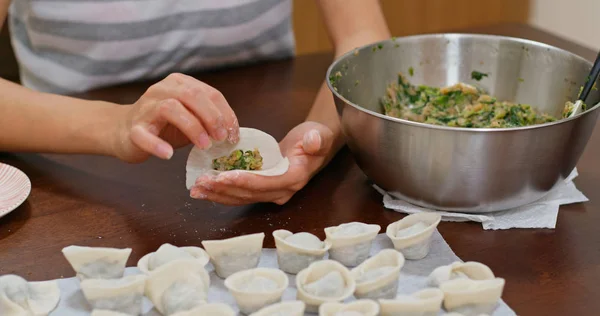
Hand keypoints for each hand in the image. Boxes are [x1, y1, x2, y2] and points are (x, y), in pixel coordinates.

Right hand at [112, 73, 238, 162]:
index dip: (226, 114)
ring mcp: (145, 108)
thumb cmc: (164, 125)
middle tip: (221, 139)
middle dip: (212, 117)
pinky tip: (168, 155)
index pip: (210, 93)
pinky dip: (157, 145)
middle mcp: (162, 90)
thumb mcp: (191, 117)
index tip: (234, 134)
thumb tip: (233, 132)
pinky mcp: (133, 128)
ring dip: (192, 127)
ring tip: (204, 146)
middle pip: (191, 96)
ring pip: (171, 108)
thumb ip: (208, 119)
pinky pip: (144, 135)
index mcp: (180, 83)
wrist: (123, 131)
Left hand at [190, 121, 333, 204]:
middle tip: (202, 182)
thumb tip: (313, 141)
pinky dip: (222, 193)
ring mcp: (272, 193)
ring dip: (219, 194)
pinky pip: (240, 195)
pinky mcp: (262, 190)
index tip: (224, 175)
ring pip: (242, 198)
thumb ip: (317, 139)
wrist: (313, 145)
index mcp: (293, 178)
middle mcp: (282, 191)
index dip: (245, 180)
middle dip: (224, 189)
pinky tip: (205, 190)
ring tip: (197, 189)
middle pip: (250, 194)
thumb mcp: (319, 134)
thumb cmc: (315, 138)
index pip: (266, 183)